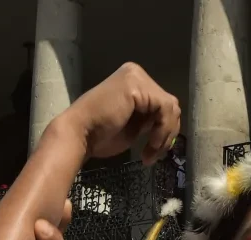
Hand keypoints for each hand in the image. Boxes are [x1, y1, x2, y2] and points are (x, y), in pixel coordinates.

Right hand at [59, 63, 181, 164]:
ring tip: (150, 153)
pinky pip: (165, 109)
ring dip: (164, 136)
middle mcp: (136, 73)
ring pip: (170, 107)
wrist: (79, 136)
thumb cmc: (100, 136)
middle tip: (153, 156)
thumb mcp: (133, 125)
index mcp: (134, 82)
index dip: (164, 130)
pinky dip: (162, 130)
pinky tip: (149, 145)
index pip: (163, 104)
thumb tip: (171, 127)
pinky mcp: (136, 85)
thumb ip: (150, 119)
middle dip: (166, 134)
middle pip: (169, 104)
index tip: (154, 152)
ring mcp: (136, 77)